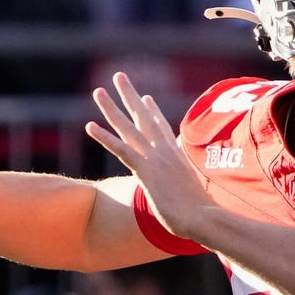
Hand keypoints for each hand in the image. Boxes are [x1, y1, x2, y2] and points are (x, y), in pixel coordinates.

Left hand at [85, 72, 213, 241]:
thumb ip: (188, 190)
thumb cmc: (201, 214)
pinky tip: (90, 126)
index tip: (144, 98)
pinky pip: (121, 149)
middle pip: (143, 117)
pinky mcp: (145, 170)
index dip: (151, 112)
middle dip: (130, 96)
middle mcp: (165, 151)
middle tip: (119, 77)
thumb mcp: (194, 196)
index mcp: (176, 156)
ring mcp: (154, 158)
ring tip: (98, 91)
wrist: (204, 217)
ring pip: (128, 127)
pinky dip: (104, 137)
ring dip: (111, 108)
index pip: (161, 128)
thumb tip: (194, 199)